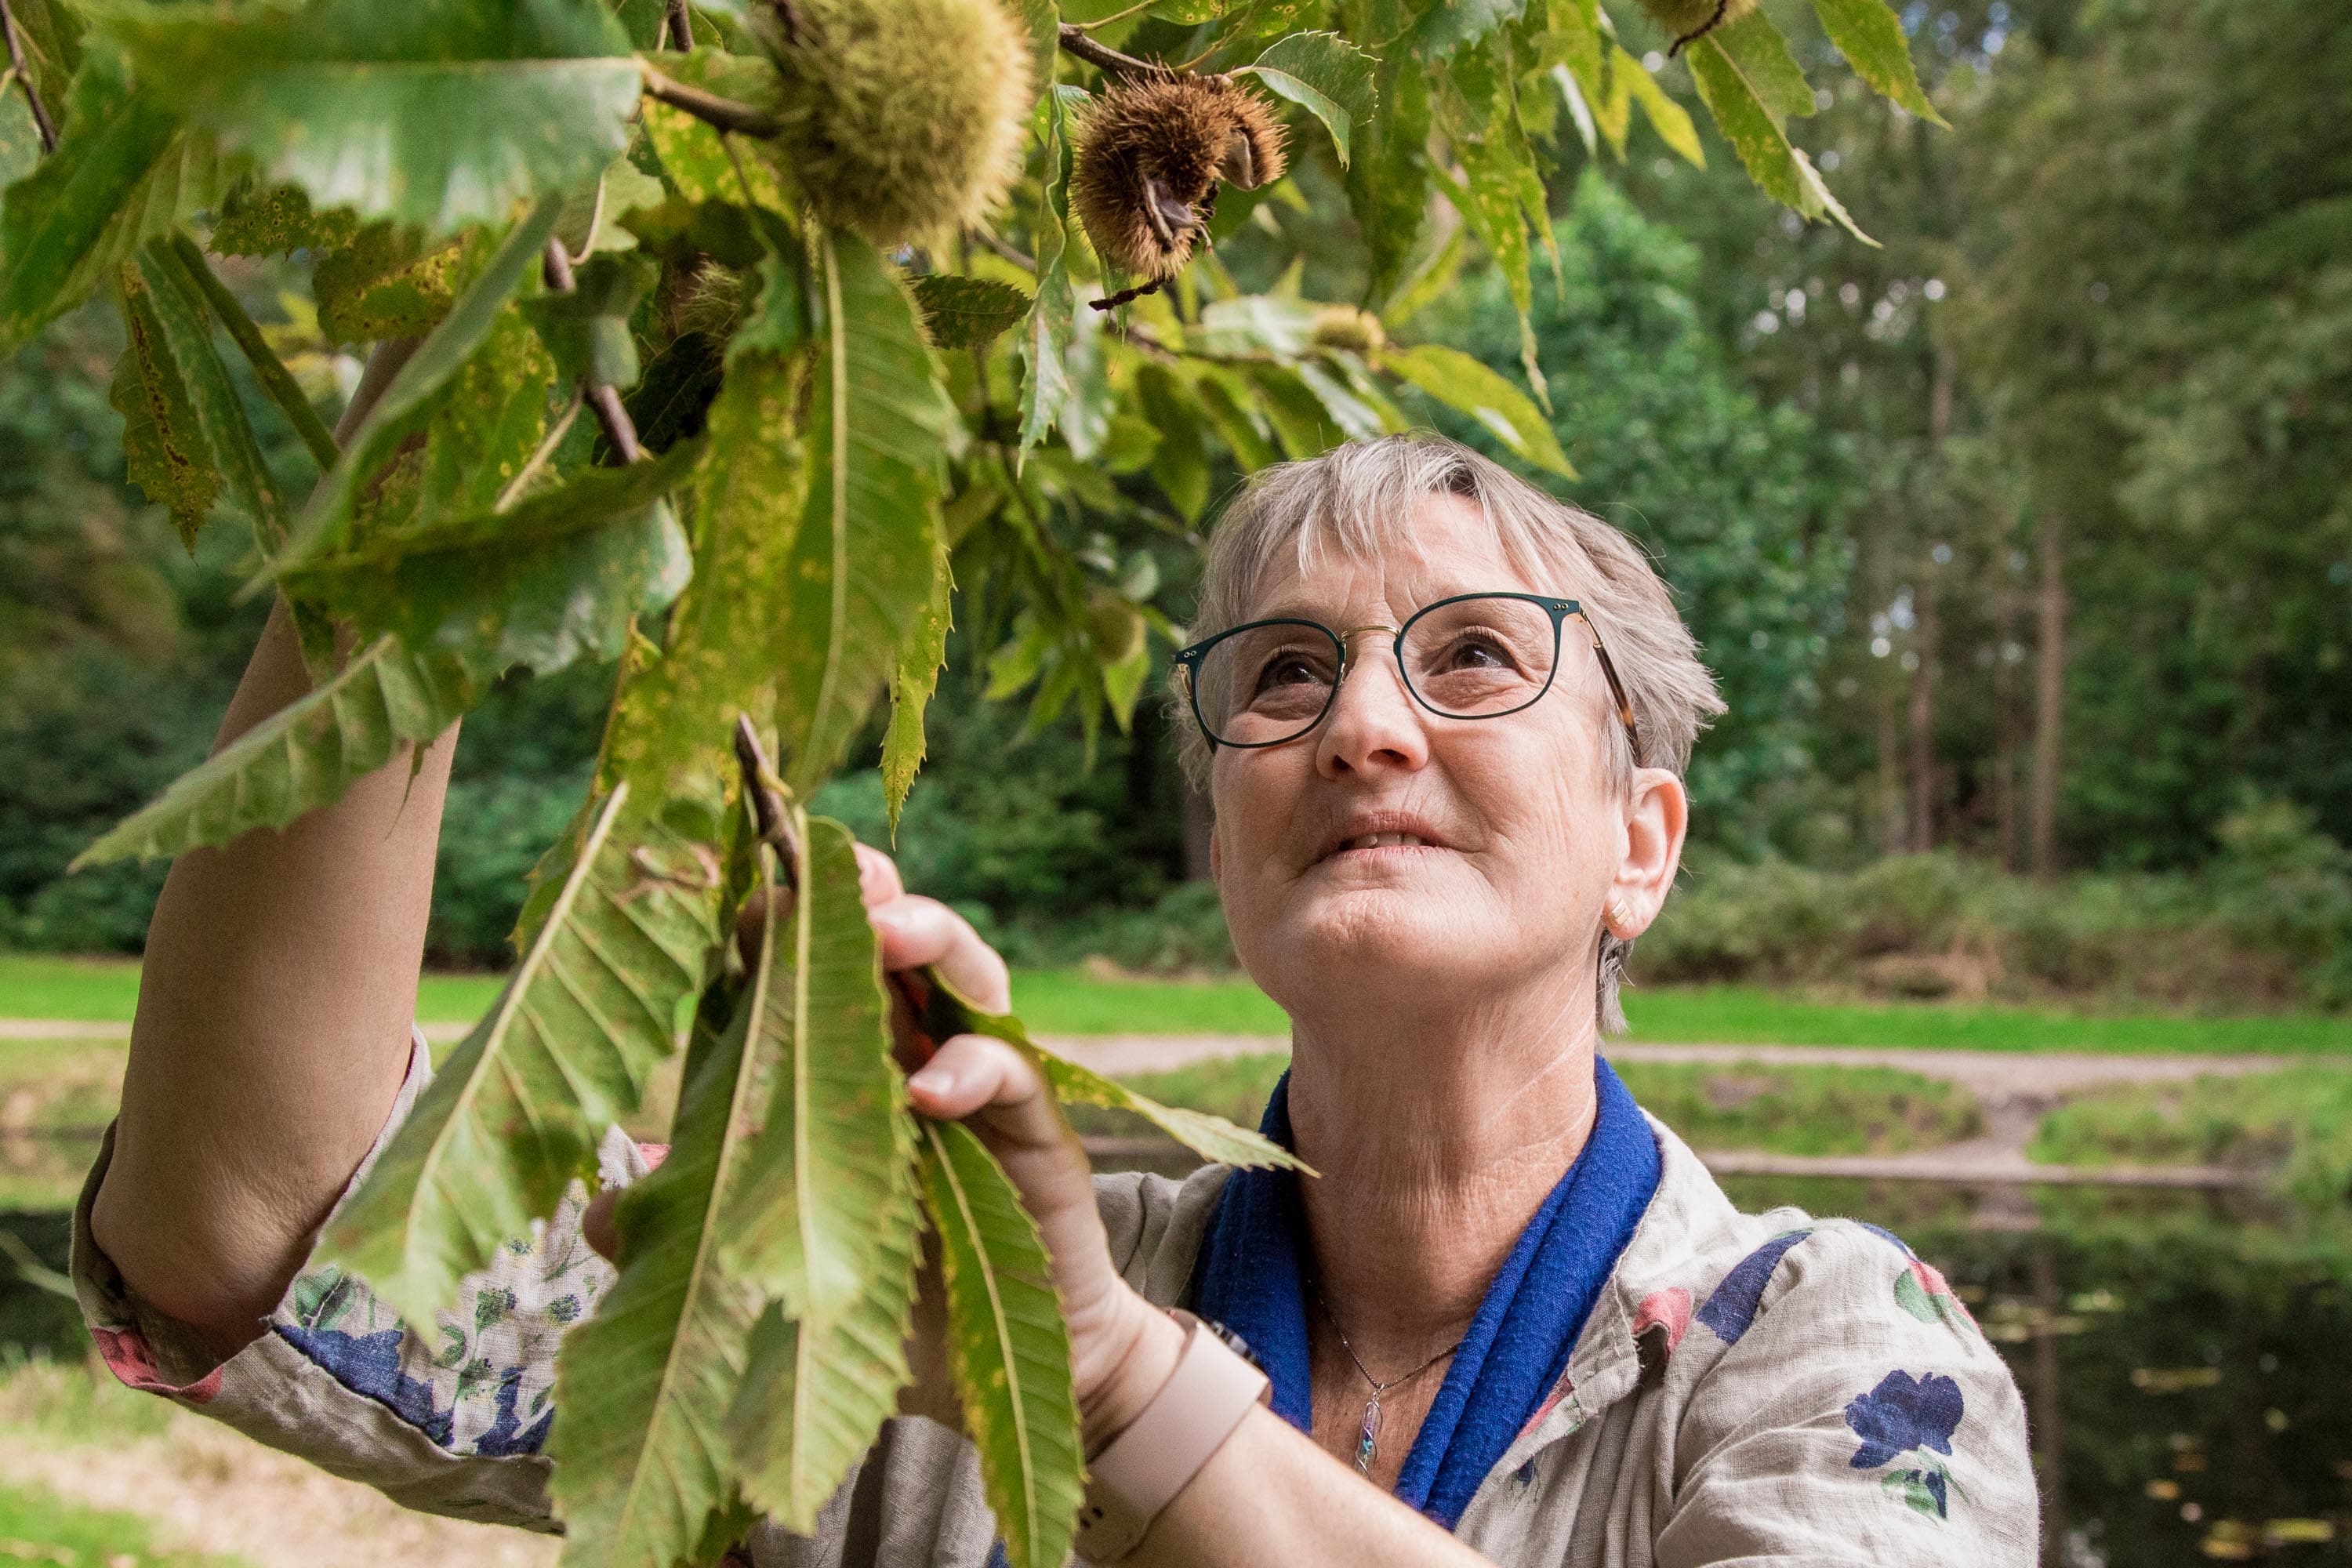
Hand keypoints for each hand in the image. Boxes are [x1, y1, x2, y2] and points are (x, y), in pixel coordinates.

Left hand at [587, 842, 1178, 1446]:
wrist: (999, 1359)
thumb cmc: (880, 1287)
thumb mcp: (770, 1250)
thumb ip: (692, 1223)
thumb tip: (605, 1210)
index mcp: (842, 1054)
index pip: (808, 963)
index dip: (773, 920)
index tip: (734, 894)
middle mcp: (913, 1044)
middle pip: (891, 936)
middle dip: (859, 888)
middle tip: (823, 864)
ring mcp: (980, 1080)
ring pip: (967, 973)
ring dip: (928, 938)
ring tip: (886, 932)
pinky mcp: (1035, 1132)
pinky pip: (1012, 1076)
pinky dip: (973, 1070)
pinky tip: (928, 1091)